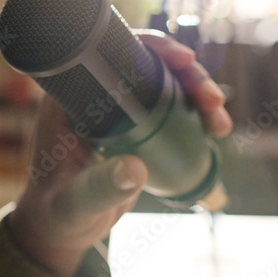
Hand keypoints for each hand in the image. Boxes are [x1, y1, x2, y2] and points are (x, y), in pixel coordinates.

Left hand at [6, 32, 231, 276]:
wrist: (61, 229)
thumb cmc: (57, 215)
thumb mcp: (75, 204)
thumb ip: (99, 188)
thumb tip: (137, 170)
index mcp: (69, 96)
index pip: (112, 53)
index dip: (153, 47)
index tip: (185, 60)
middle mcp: (93, 94)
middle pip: (148, 64)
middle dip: (188, 75)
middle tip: (214, 101)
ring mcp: (116, 109)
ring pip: (165, 84)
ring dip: (198, 95)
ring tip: (220, 125)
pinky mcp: (134, 126)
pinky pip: (169, 108)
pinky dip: (195, 114)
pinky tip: (214, 131)